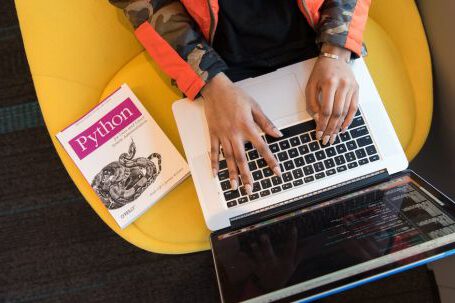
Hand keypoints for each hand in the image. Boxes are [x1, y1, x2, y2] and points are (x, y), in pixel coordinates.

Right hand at [201, 73, 281, 193]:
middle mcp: (234, 134)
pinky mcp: (213, 134)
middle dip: (247, 175)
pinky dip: (214, 163)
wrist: (215, 89)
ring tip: (235, 187)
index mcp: (247, 127)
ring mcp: (222, 135)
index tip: (276, 171)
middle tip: (250, 189)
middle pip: (242, 159)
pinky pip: (214, 151)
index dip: (270, 160)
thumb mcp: (255, 106)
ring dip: (231, 173)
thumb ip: (266, 122)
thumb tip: (277, 134)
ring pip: (229, 158)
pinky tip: (216, 174)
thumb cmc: (235, 96)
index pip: (262, 147)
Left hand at [305, 43, 358, 144]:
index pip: (326, 110)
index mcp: (330, 83)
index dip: (322, 124)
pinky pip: (353, 108)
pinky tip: (343, 128)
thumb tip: (317, 119)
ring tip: (333, 137)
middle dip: (330, 129)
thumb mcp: (311, 85)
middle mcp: (343, 85)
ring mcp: (352, 87)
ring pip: (345, 112)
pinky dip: (349, 120)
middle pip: (337, 113)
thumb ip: (312, 102)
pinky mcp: (357, 89)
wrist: (335, 57)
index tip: (318, 133)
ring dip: (339, 127)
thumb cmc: (321, 71)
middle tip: (326, 139)